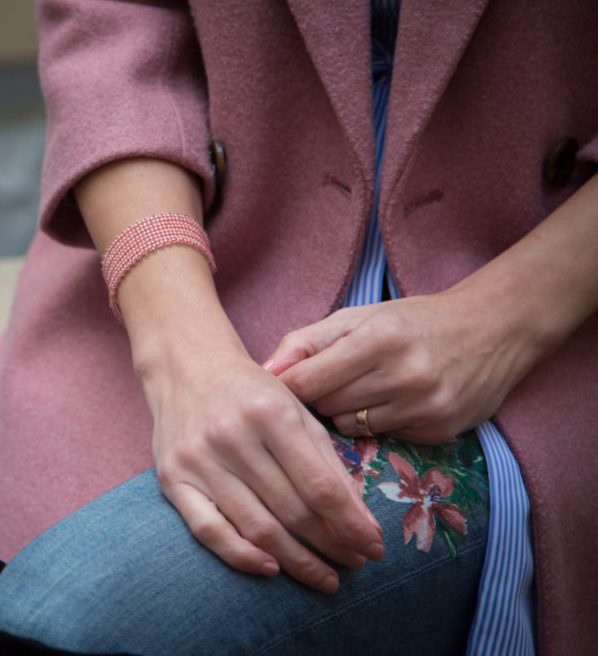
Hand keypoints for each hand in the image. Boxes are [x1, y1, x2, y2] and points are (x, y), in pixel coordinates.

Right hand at [136, 312, 384, 593]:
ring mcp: (199, 460)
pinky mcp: (173, 478)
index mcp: (271, 414)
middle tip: (354, 564)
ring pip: (256, 527)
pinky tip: (271, 568)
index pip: (320, 486)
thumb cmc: (250, 392)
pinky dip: (241, 556)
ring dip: (297, 561)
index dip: (351, 525)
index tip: (373, 548)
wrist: (186, 367)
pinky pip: (208, 530)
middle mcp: (232, 436)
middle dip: (331, 545)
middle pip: (292, 510)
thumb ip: (328, 464)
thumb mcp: (296, 412)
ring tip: (325, 576)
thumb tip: (362, 524)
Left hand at [264, 287, 546, 443]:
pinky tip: (391, 403)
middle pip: (326, 407)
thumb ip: (305, 342)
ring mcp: (425, 407)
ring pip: (350, 428)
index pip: (306, 382)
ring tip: (359, 389)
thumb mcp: (356, 317)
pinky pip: (381, 438)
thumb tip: (263, 373)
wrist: (493, 329)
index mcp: (379, 338)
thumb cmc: (412, 321)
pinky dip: (375, 424)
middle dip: (318, 398)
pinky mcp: (439, 431)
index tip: (282, 384)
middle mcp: (404, 375)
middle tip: (326, 383)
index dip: (289, 386)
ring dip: (344, 413)